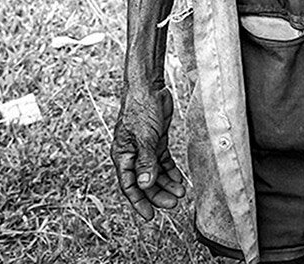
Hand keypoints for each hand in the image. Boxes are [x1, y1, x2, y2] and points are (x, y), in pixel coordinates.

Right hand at [111, 85, 185, 220]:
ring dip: (167, 184)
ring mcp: (144, 148)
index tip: (150, 215)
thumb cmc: (140, 108)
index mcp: (122, 155)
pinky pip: (163, 162)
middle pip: (144, 182)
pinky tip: (179, 179)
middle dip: (158, 194)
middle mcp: (132, 154)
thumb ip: (145, 161)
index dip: (139, 202)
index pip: (130, 185)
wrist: (148, 87)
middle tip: (174, 203)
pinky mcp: (156, 141)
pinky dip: (170, 171)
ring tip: (181, 192)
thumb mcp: (144, 137)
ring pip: (155, 174)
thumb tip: (146, 185)